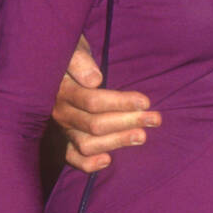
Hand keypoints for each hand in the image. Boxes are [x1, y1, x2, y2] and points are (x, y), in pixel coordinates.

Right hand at [53, 34, 159, 171]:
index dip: (120, 103)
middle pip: (95, 125)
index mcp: (62, 90)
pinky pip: (72, 158)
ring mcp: (62, 128)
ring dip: (117, 142)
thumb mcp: (74, 48)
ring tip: (142, 136)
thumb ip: (80, 62)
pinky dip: (88, 164)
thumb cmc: (71, 53)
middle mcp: (60, 112)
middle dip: (128, 122)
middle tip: (155, 119)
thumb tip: (94, 80)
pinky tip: (108, 161)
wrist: (56, 62)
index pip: (92, 102)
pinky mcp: (65, 139)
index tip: (146, 102)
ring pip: (87, 144)